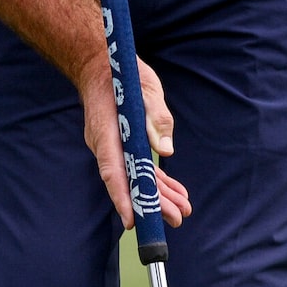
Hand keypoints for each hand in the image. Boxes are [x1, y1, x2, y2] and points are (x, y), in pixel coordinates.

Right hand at [80, 53, 193, 229]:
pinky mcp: (124, 146)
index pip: (113, 171)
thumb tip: (166, 150)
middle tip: (177, 219)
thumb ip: (156, 118)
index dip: (123, 196)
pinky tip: (176, 194)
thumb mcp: (146, 90)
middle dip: (152, 203)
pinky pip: (140, 168)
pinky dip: (158, 181)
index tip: (133, 220)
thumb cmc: (123, 76)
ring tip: (183, 211)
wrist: (103, 66)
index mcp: (106, 133)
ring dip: (159, 195)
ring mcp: (114, 147)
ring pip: (136, 177)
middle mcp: (106, 145)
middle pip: (129, 180)